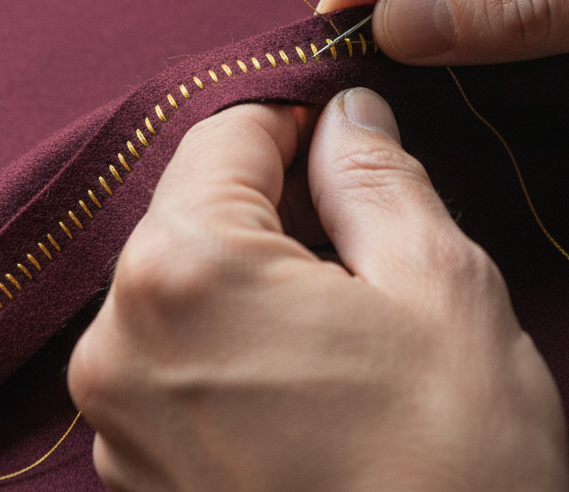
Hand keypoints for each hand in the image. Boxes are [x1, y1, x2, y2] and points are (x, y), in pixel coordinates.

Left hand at [68, 89, 568, 491]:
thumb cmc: (453, 467)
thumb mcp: (440, 285)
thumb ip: (376, 176)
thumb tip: (347, 113)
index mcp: (185, 272)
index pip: (224, 133)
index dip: (293, 116)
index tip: (346, 131)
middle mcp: (118, 343)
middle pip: (194, 206)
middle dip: (276, 197)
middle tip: (364, 233)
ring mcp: (116, 420)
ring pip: (185, 279)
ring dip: (257, 268)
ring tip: (347, 317)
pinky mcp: (136, 474)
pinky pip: (175, 355)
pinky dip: (233, 336)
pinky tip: (310, 374)